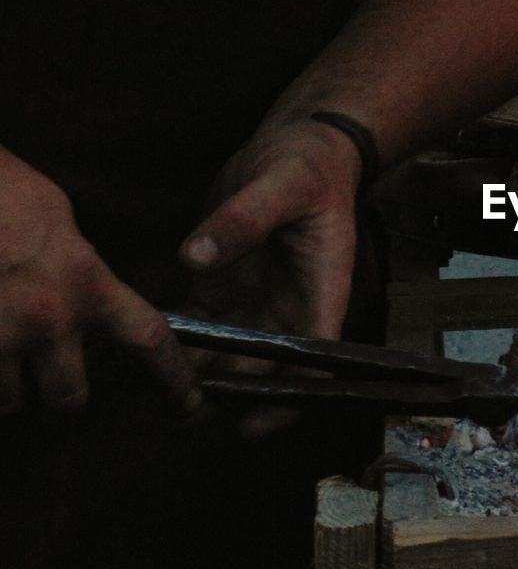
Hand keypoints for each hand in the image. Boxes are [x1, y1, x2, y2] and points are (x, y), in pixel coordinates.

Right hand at [0, 151, 197, 412]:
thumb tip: (88, 295)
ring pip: (12, 402)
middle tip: (52, 380)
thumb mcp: (58, 219)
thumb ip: (80, 268)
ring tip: (4, 356)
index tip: (189, 403)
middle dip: (62, 397)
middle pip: (70, 396)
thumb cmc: (0, 190)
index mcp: (86, 282)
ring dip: (9, 390)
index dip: (174, 376)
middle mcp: (48, 320)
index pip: (149, 339)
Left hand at [178, 119, 362, 425]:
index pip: (314, 356)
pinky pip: (200, 325)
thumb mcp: (283, 185)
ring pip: (230, 353)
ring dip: (201, 376)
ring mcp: (256, 298)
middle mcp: (290, 304)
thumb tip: (195, 258)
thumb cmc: (309, 167)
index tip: (256, 421)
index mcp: (320, 289)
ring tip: (158, 396)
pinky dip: (177, 342)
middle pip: (268, 367)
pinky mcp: (224, 283)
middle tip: (186, 413)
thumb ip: (243, 220)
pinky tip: (146, 352)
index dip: (292, 395)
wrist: (301, 147)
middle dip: (233, 395)